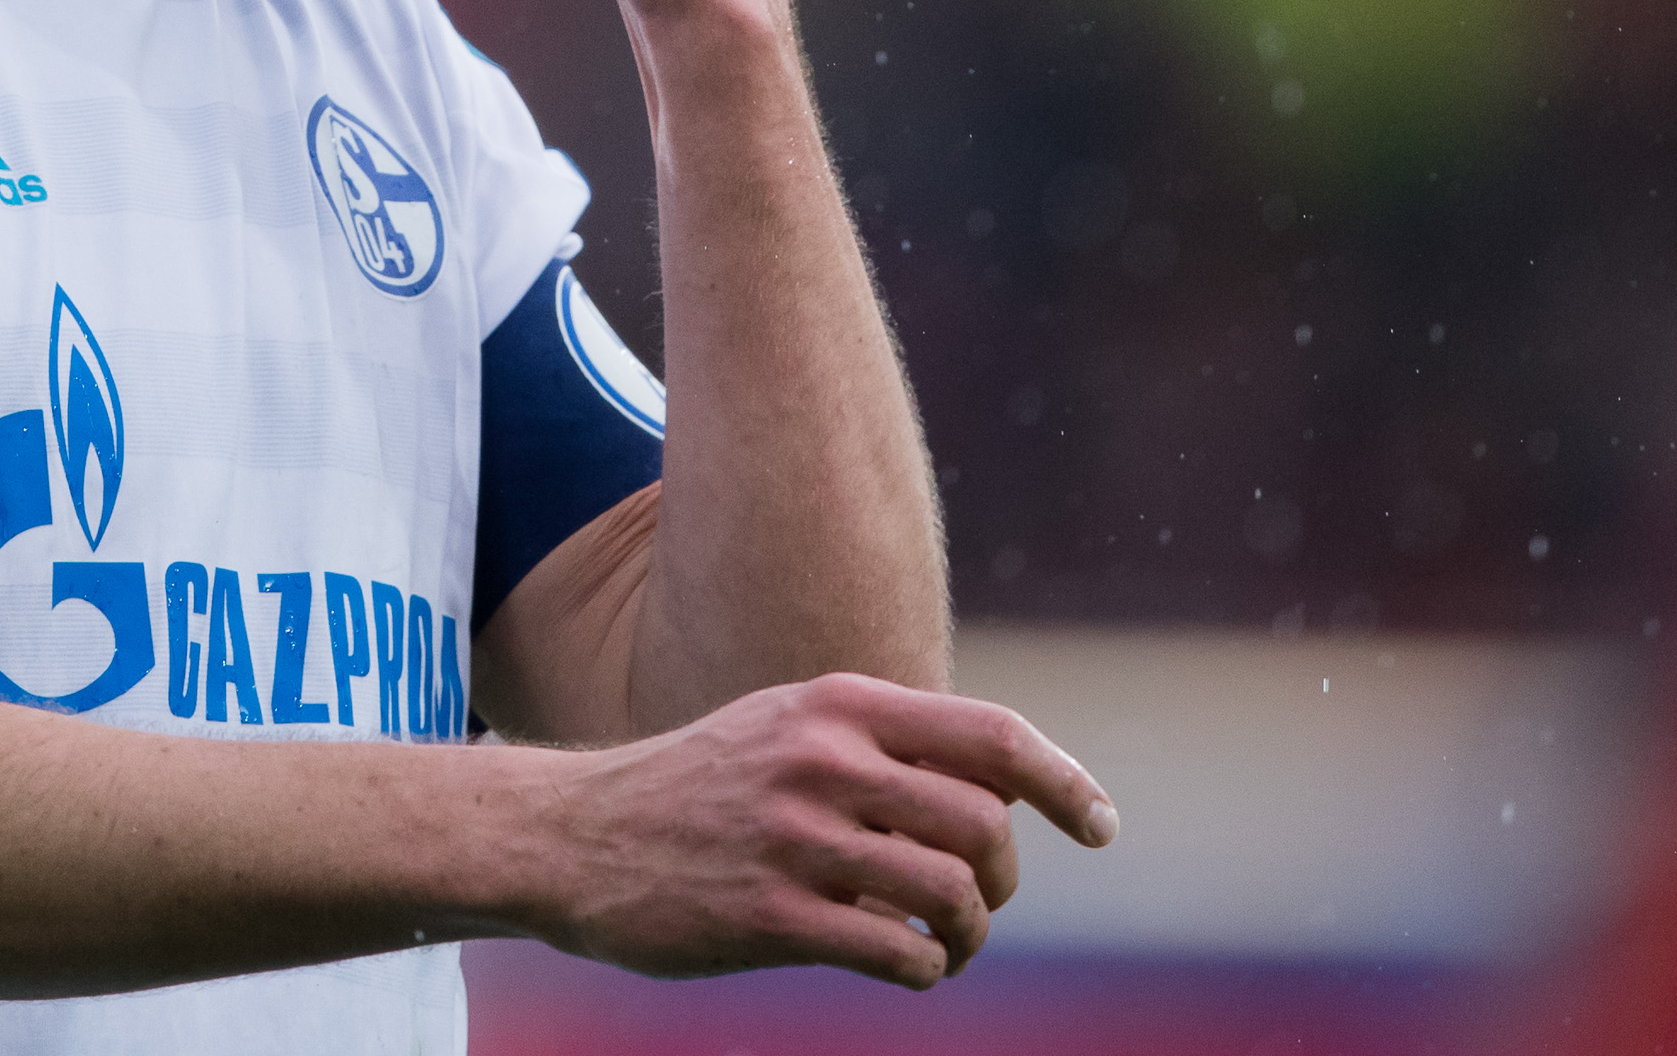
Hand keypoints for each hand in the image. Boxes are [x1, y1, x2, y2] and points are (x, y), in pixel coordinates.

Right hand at [522, 672, 1117, 991]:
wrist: (575, 835)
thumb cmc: (699, 785)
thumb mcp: (788, 727)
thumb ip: (881, 744)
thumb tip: (997, 791)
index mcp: (839, 704)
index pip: (992, 734)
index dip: (1064, 782)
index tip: (1102, 825)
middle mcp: (824, 761)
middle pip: (984, 825)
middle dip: (1005, 878)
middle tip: (982, 903)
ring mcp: (795, 838)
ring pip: (949, 894)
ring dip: (969, 935)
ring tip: (947, 946)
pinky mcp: (767, 915)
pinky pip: (895, 954)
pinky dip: (924, 971)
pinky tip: (907, 968)